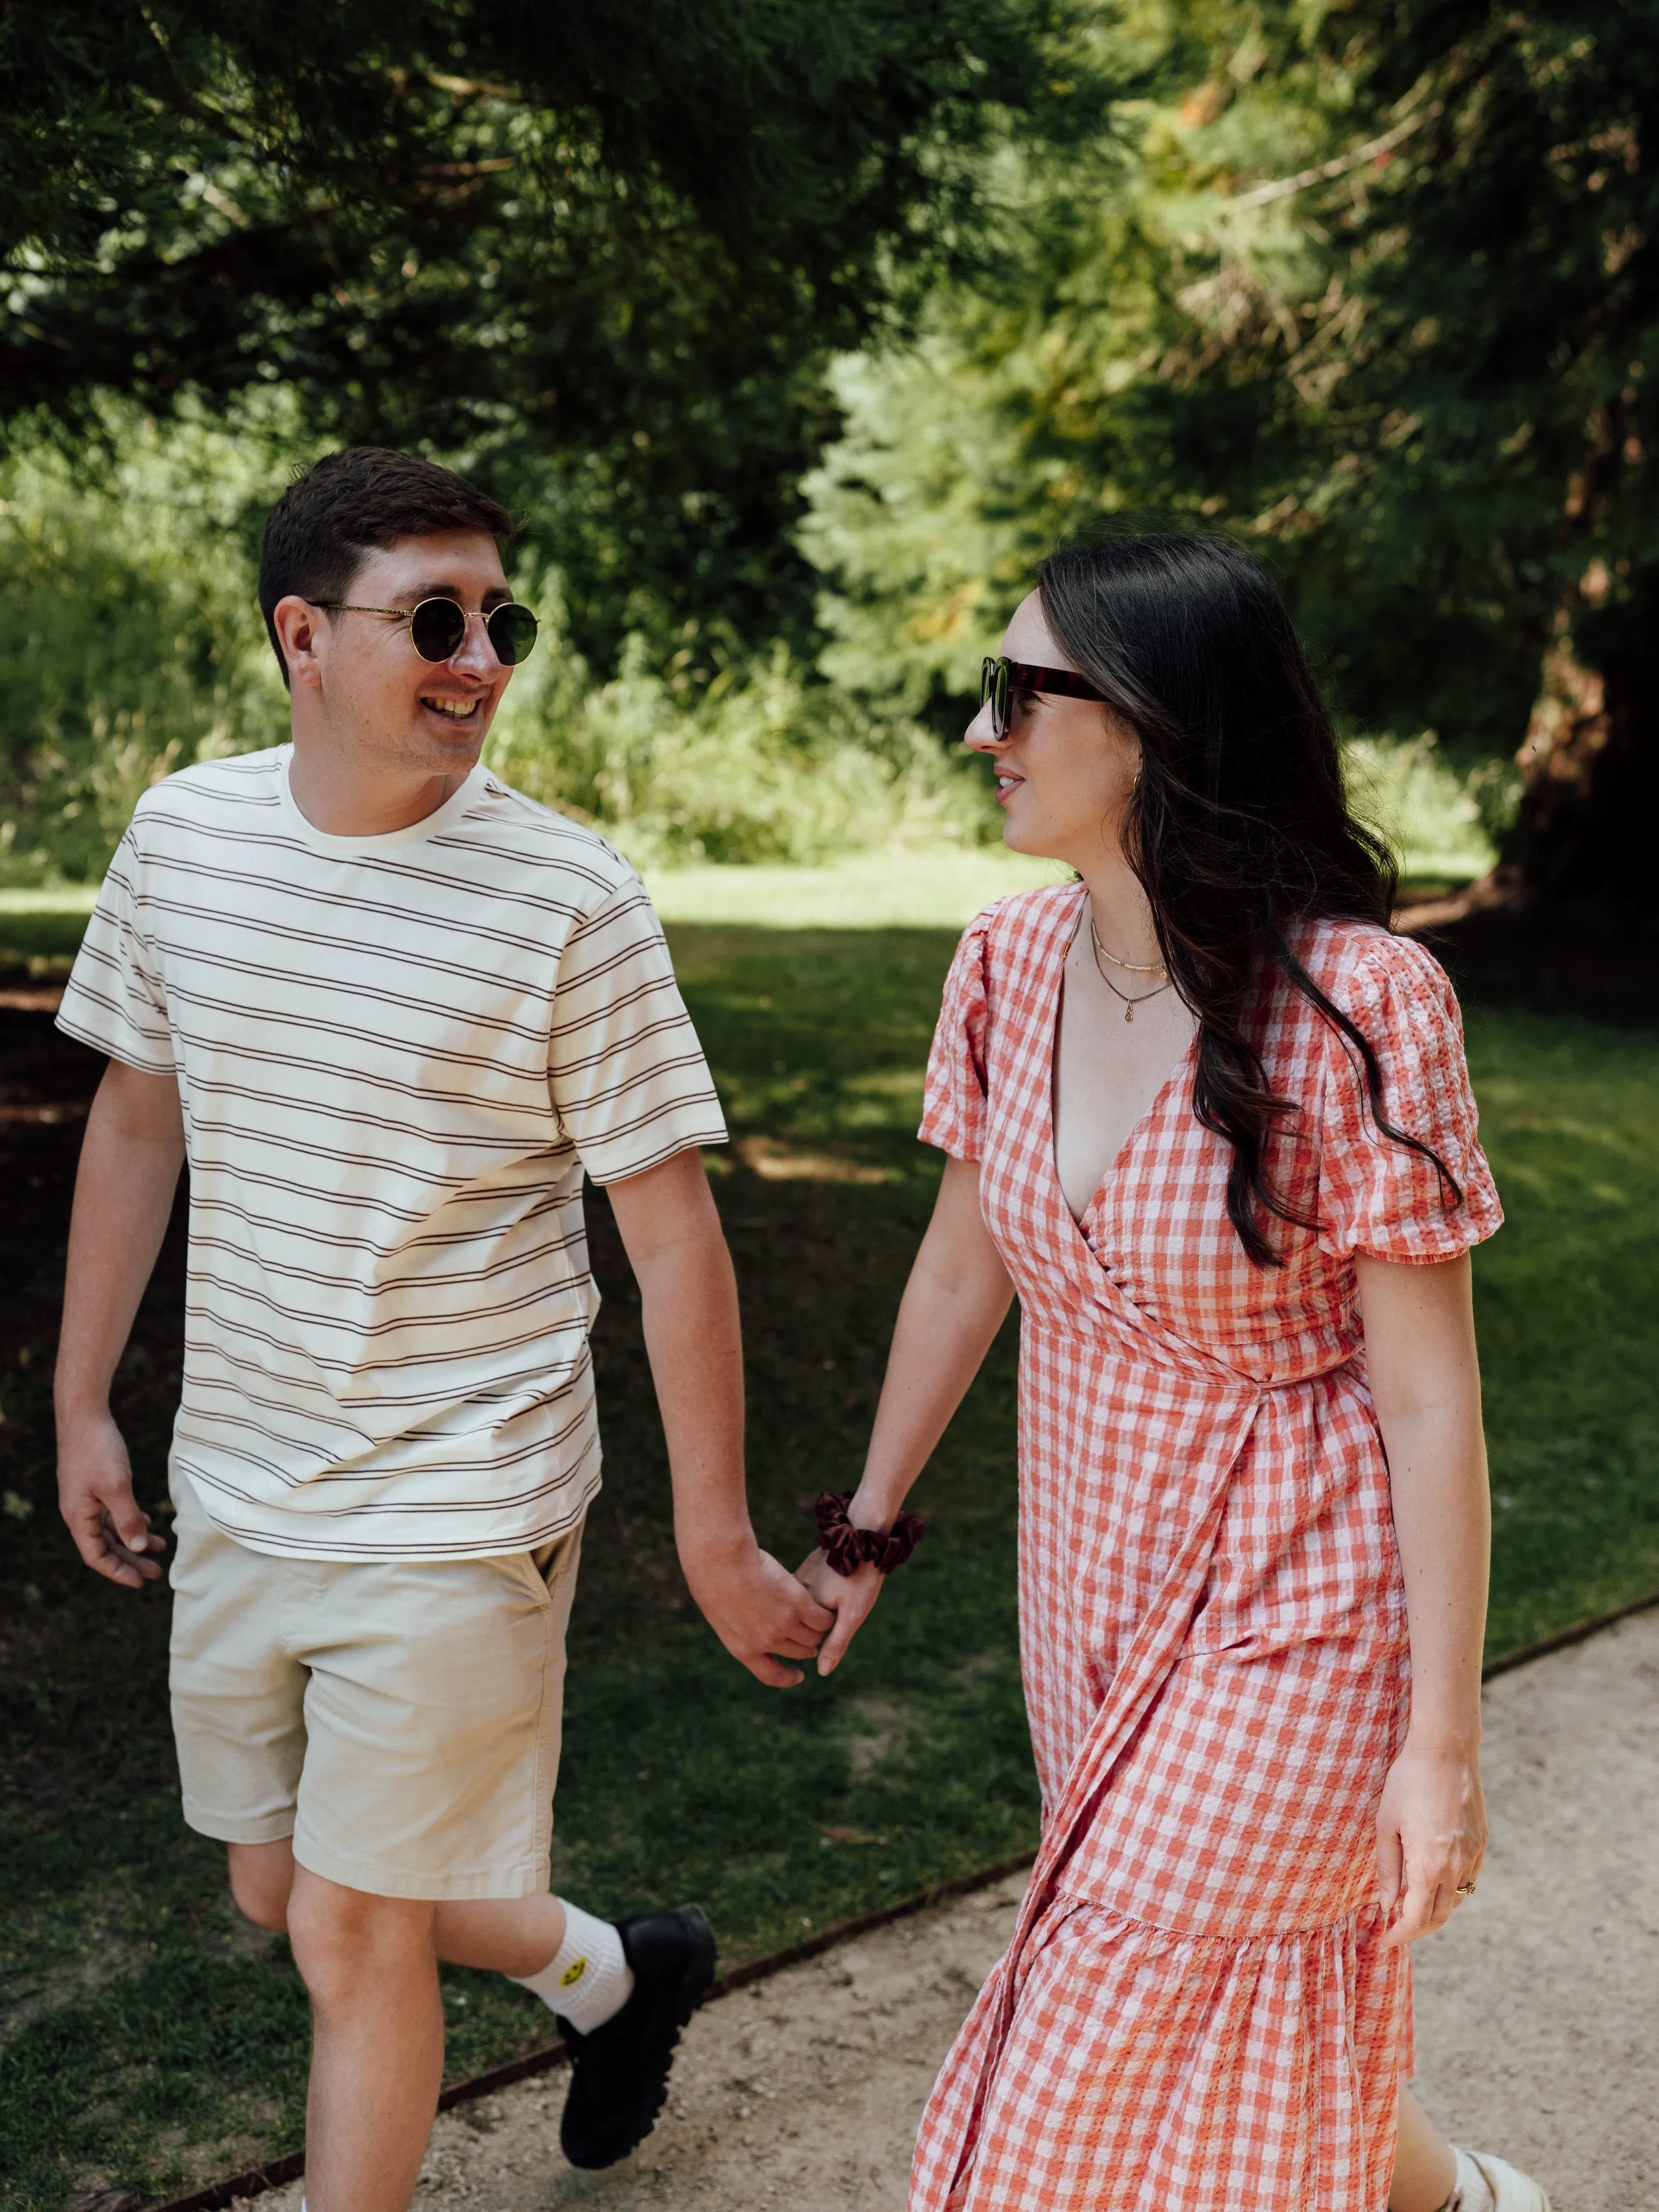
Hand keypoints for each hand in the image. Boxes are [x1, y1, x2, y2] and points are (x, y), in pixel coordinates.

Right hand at [57, 1410, 165, 1587]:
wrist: (84, 1416)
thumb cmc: (97, 1449)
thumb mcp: (116, 1486)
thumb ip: (127, 1518)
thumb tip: (138, 1546)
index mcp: (79, 1518)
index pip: (97, 1557)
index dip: (119, 1572)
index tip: (142, 1582)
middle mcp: (80, 1513)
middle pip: (106, 1547)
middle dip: (131, 1560)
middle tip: (158, 1573)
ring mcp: (86, 1500)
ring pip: (111, 1530)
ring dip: (134, 1541)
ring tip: (161, 1550)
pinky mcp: (95, 1487)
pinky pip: (112, 1513)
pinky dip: (130, 1521)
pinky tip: (148, 1524)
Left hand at [680, 1533, 835, 1687]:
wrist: (721, 1562)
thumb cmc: (715, 1581)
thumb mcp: (723, 1615)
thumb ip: (741, 1628)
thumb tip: (755, 1629)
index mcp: (744, 1649)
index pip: (771, 1675)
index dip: (787, 1678)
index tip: (799, 1675)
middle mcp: (766, 1642)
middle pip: (798, 1652)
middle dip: (807, 1646)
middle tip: (810, 1634)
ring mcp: (784, 1625)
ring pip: (813, 1636)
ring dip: (818, 1630)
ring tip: (820, 1618)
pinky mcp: (798, 1605)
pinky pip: (821, 1619)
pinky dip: (826, 1617)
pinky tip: (826, 1609)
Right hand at [795, 1548, 884, 1676]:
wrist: (863, 1538)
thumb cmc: (861, 1579)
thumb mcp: (853, 1615)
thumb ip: (836, 1643)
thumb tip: (822, 1672)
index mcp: (803, 1605)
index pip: (808, 1636)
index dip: (829, 1630)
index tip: (845, 1608)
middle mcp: (793, 1592)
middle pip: (803, 1624)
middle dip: (822, 1620)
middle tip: (844, 1596)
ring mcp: (795, 1580)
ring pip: (802, 1610)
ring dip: (818, 1608)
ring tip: (840, 1590)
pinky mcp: (801, 1572)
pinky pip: (803, 1595)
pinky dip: (816, 1596)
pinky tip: (834, 1584)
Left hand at [1376, 1734, 1486, 1947]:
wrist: (1446, 1752)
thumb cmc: (1408, 1783)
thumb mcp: (1386, 1824)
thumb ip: (1387, 1868)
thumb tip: (1386, 1903)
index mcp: (1429, 1866)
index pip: (1417, 1918)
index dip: (1400, 1934)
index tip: (1386, 1939)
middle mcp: (1456, 1867)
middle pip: (1439, 1916)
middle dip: (1417, 1928)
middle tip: (1396, 1929)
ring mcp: (1473, 1856)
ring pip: (1456, 1900)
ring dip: (1435, 1910)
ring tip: (1411, 1905)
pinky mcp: (1481, 1843)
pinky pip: (1468, 1879)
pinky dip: (1451, 1889)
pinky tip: (1433, 1880)